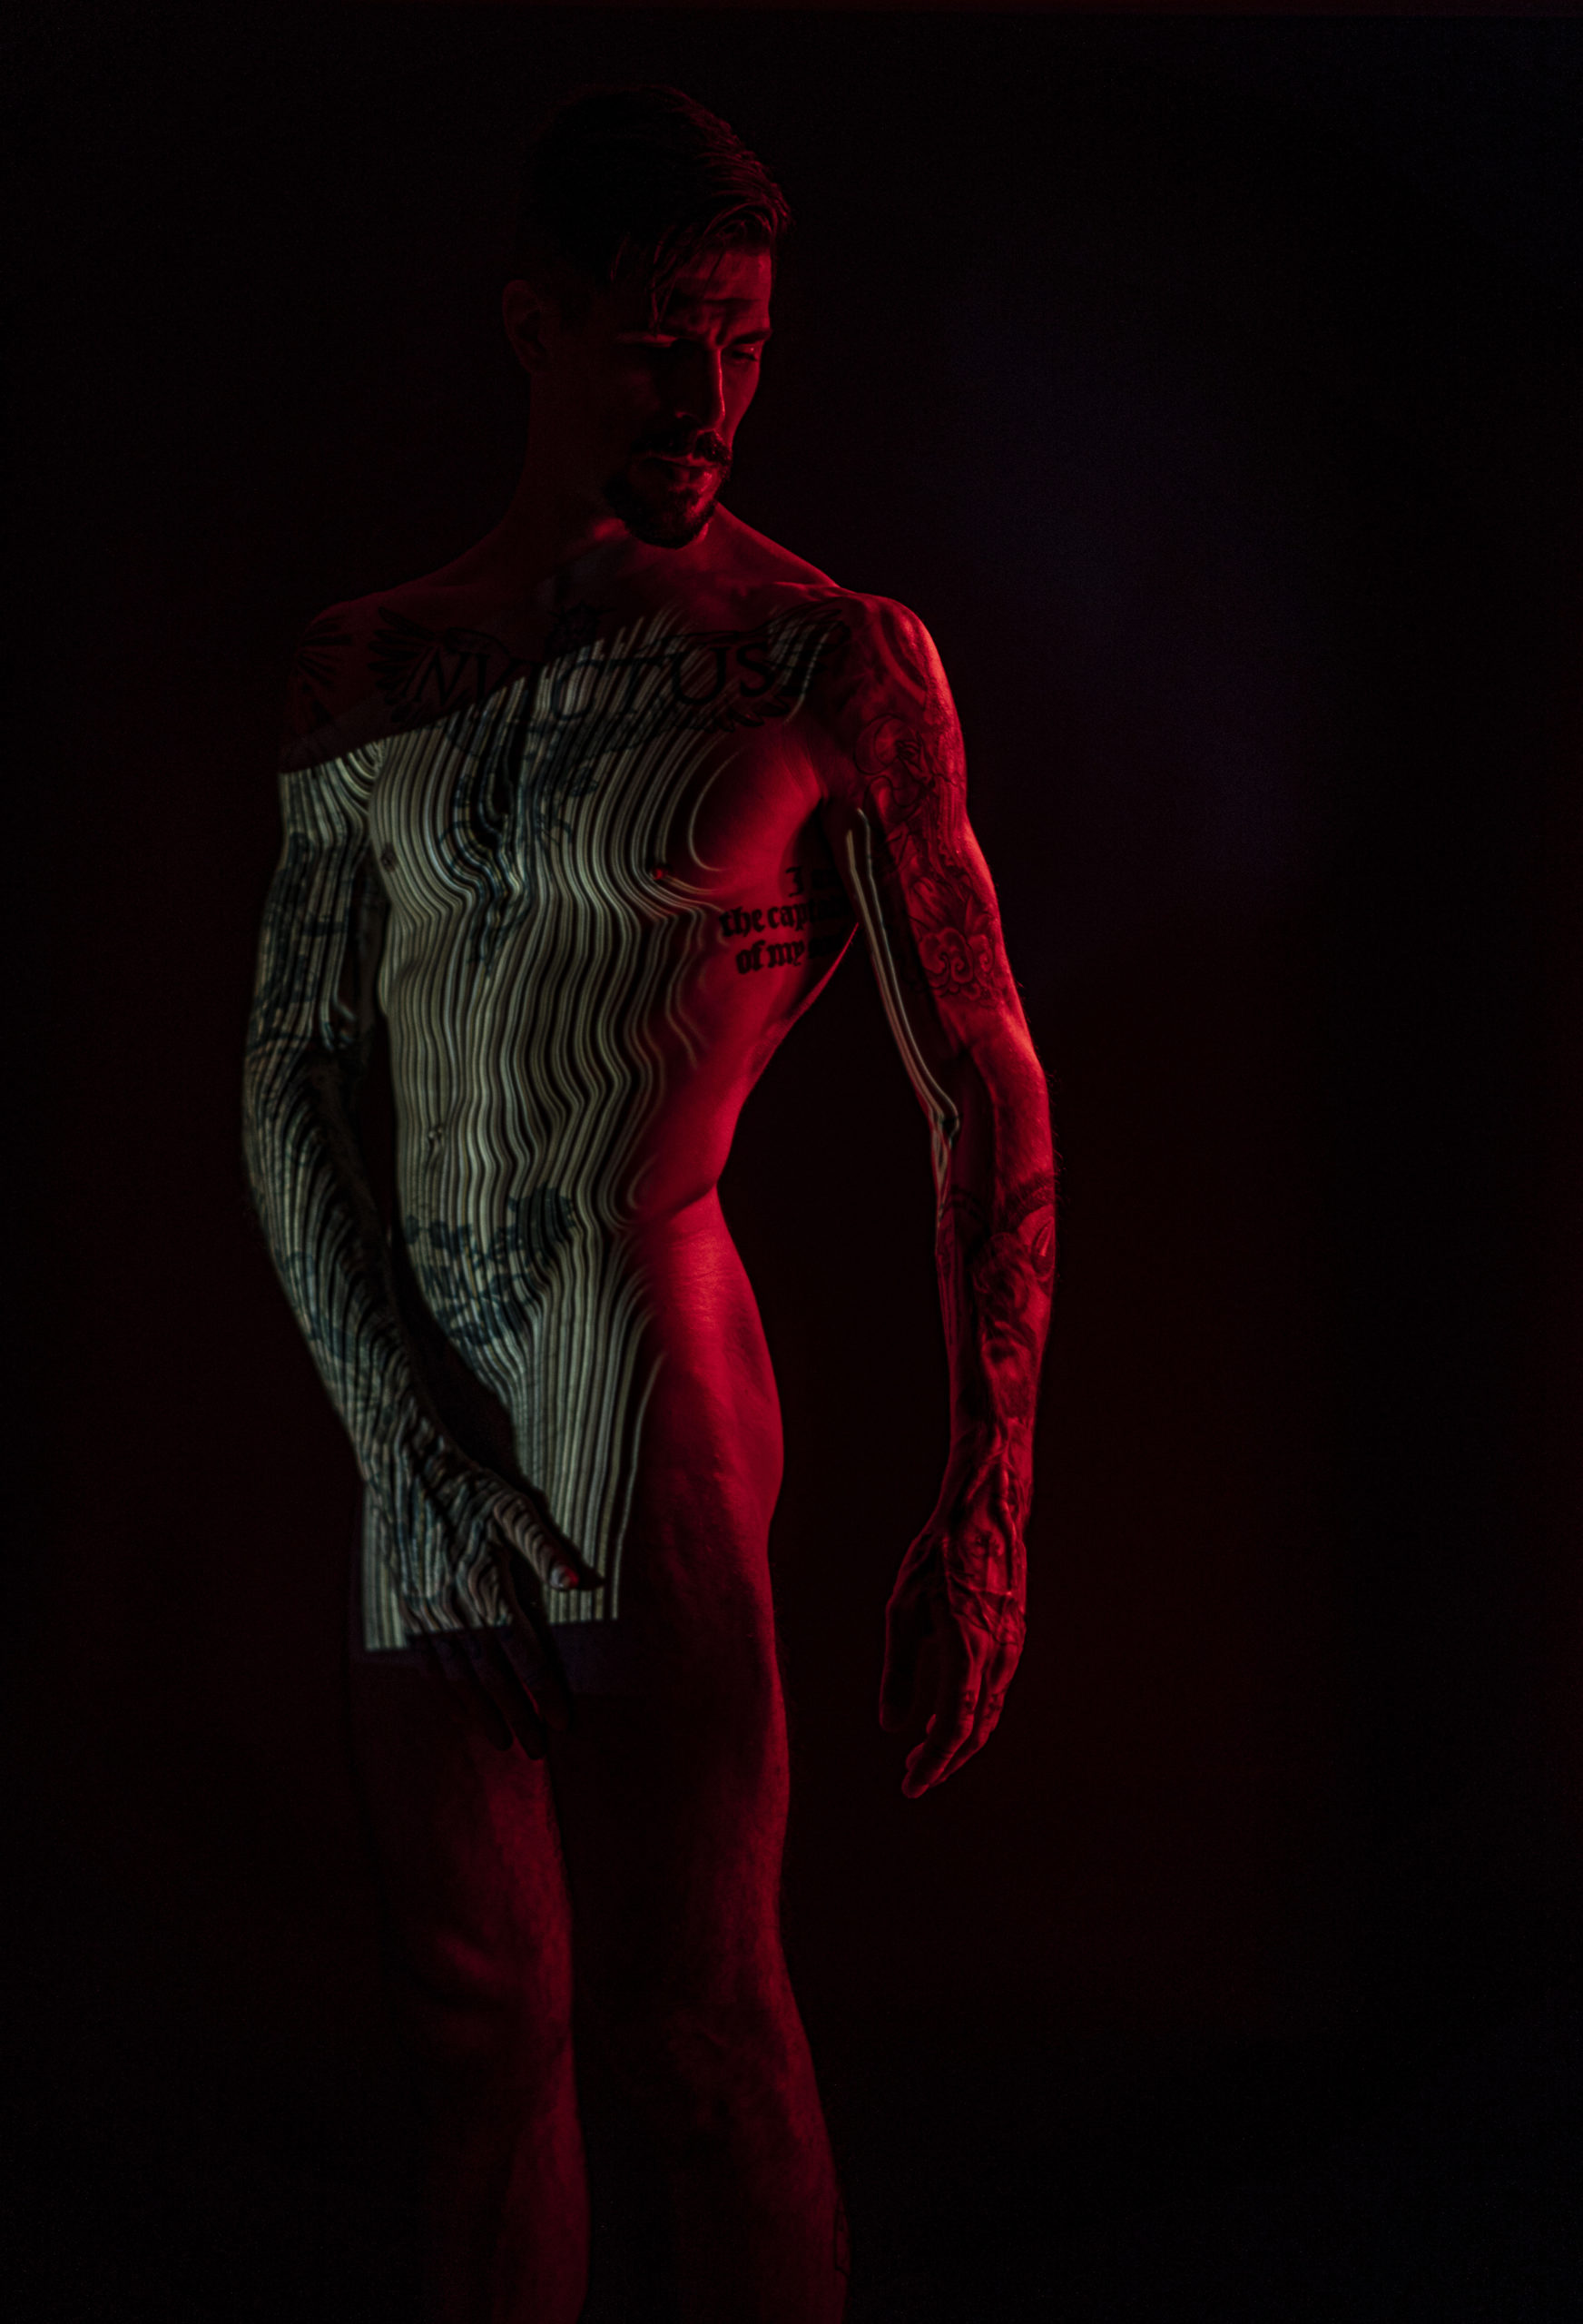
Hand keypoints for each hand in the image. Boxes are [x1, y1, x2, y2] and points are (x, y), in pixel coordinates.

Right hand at [406, 1458, 603, 1755]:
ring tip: (501, 1741)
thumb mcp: (514, 1509)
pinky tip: (459, 1708)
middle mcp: (453, 1607)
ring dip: (481, 1712)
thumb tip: (577, 1581)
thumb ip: (545, 1548)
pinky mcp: (408, 1607)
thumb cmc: (469, 1488)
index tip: (564, 1723)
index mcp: (485, 1585)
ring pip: (457, 1676)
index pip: (522, 1653)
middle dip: (518, 1716)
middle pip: (491, 1676)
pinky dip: (445, 1690)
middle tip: (538, 1751)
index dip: (545, 1691)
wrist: (406, 1472)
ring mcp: (427, 1611)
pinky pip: (427, 1660)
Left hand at [879, 1504, 1025, 1798]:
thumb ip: (898, 1672)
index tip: (911, 1787)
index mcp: (969, 1649)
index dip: (933, 1764)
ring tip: (921, 1753)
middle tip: (911, 1778)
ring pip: (988, 1713)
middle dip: (944, 1761)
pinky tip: (944, 1714)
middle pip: (976, 1731)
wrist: (986, 1512)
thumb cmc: (937, 1554)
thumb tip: (890, 1725)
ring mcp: (1012, 1647)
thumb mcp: (902, 1611)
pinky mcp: (1014, 1638)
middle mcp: (999, 1655)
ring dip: (958, 1740)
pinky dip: (970, 1714)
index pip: (955, 1728)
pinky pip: (994, 1691)